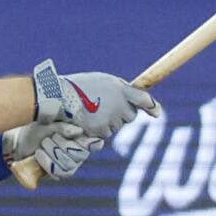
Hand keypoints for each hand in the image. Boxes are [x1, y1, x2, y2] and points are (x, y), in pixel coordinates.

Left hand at [4, 118, 100, 182]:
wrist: (19, 143)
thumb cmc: (36, 129)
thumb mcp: (48, 124)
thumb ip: (64, 127)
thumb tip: (79, 132)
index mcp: (80, 136)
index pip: (95, 143)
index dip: (93, 143)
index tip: (88, 139)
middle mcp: (79, 151)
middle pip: (81, 154)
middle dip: (64, 145)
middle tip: (50, 137)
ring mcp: (71, 163)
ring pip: (70, 164)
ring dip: (53, 153)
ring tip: (42, 144)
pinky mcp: (59, 172)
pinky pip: (60, 172)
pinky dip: (48, 163)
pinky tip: (39, 154)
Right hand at [31, 59, 158, 140]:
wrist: (58, 97)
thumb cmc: (78, 86)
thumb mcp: (102, 81)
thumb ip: (119, 90)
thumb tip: (132, 101)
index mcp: (121, 89)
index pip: (143, 99)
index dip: (151, 106)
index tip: (157, 113)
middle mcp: (119, 105)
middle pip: (129, 116)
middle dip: (121, 114)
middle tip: (104, 106)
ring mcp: (110, 120)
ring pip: (115, 127)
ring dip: (107, 122)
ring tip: (90, 111)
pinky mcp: (100, 131)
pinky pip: (103, 134)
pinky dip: (96, 130)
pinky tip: (86, 120)